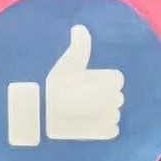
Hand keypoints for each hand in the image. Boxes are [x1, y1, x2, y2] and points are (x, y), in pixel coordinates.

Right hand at [6, 23, 124, 145]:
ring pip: (114, 114)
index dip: (114, 83)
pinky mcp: (97, 132)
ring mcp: (102, 116)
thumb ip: (78, 44)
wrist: (43, 108)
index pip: (117, 81)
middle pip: (117, 98)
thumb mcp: (68, 61)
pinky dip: (111, 129)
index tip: (105, 85)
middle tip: (100, 99)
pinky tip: (107, 126)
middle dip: (113, 98)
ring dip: (112, 113)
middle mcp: (105, 100)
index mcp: (103, 81)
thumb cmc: (58, 82)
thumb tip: (78, 27)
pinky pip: (110, 131)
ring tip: (102, 112)